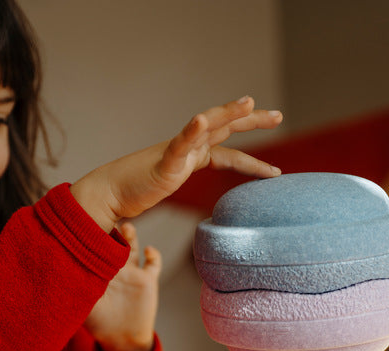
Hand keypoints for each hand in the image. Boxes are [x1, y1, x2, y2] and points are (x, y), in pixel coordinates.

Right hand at [71, 96, 282, 232]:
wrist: (108, 194)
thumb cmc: (135, 192)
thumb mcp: (169, 186)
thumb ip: (182, 181)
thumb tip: (200, 210)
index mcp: (191, 156)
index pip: (228, 152)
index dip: (252, 159)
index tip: (274, 170)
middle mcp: (187, 148)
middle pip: (225, 128)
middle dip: (253, 120)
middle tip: (280, 116)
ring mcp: (175, 152)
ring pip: (206, 126)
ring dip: (228, 113)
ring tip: (250, 102)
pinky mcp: (163, 162)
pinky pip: (179, 143)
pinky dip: (191, 130)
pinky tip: (203, 119)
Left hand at [85, 222, 160, 350]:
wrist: (123, 340)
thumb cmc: (99, 325)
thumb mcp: (83, 306)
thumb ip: (76, 290)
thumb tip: (59, 275)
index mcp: (97, 270)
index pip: (94, 246)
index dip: (92, 234)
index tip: (87, 222)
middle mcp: (113, 268)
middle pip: (112, 239)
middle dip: (111, 228)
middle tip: (107, 219)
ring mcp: (131, 272)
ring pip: (132, 245)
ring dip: (131, 235)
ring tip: (127, 229)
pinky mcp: (147, 280)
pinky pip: (154, 263)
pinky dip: (154, 254)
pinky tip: (149, 251)